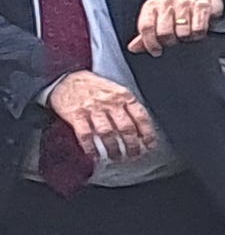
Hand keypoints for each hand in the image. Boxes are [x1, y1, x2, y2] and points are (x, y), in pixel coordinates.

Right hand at [41, 70, 155, 168]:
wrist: (66, 77)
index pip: (140, 116)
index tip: (149, 145)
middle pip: (126, 128)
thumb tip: (140, 128)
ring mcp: (92, 108)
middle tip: (133, 155)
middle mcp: (110, 102)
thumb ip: (127, 106)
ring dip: (113, 149)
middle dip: (131, 145)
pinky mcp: (76, 115)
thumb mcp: (115, 90)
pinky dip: (90, 147)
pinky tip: (94, 155)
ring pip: (108, 133)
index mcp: (123, 95)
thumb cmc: (93, 86)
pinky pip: (86, 135)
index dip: (147, 133)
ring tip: (115, 157)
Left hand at [127, 0, 224, 53]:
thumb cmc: (177, 11)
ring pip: (182, 32)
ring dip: (187, 37)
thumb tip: (133, 48)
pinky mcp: (202, 5)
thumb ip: (147, 35)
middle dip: (171, 41)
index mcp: (152, 6)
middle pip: (164, 32)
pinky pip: (198, 29)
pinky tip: (197, 29)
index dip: (150, 43)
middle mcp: (167, 2)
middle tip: (175, 39)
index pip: (145, 27)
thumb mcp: (158, 20)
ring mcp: (185, 3)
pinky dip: (199, 34)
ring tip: (188, 32)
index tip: (156, 51)